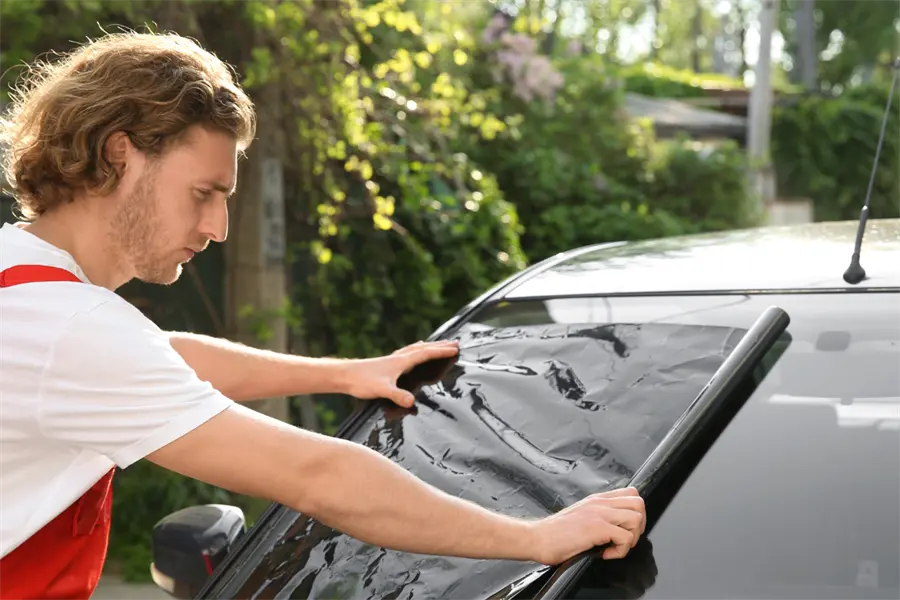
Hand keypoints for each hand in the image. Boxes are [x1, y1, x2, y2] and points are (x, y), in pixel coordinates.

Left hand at [346, 340, 459, 407]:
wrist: (344, 375)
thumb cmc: (362, 381)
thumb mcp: (382, 390)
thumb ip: (397, 395)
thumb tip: (412, 401)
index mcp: (401, 362)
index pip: (426, 354)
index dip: (441, 351)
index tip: (455, 348)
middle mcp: (398, 358)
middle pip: (423, 348)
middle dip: (439, 346)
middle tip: (454, 343)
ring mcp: (392, 360)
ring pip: (415, 349)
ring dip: (429, 346)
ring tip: (438, 344)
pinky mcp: (386, 364)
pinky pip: (407, 353)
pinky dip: (415, 350)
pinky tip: (412, 354)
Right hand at [530, 487, 646, 565]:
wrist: (538, 538)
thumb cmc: (555, 532)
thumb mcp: (580, 515)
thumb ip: (597, 515)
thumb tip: (613, 525)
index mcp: (596, 500)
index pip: (630, 493)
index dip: (634, 512)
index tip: (624, 528)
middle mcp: (600, 503)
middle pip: (638, 503)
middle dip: (638, 525)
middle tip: (624, 538)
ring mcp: (599, 514)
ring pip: (636, 519)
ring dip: (631, 538)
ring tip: (615, 546)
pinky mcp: (598, 528)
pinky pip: (625, 538)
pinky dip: (620, 551)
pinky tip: (605, 553)